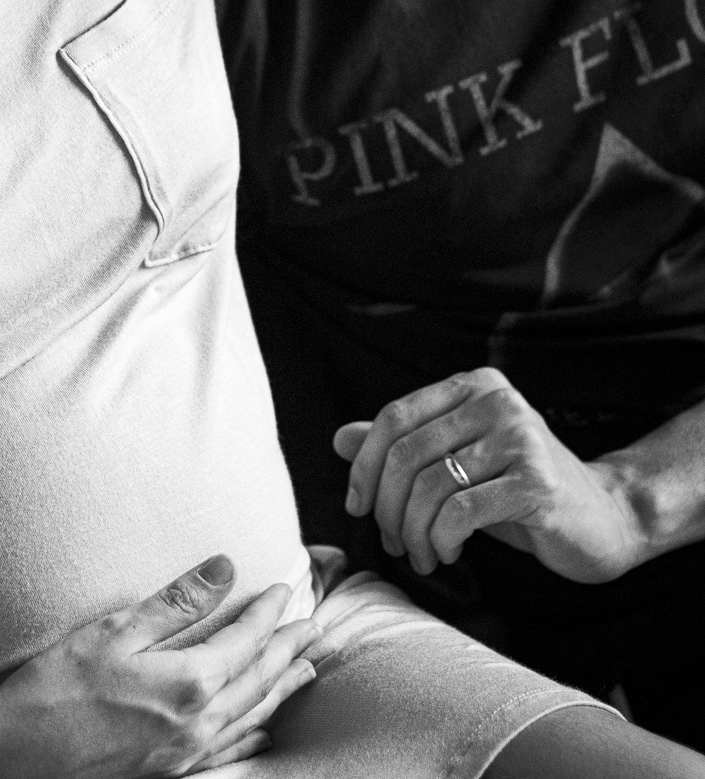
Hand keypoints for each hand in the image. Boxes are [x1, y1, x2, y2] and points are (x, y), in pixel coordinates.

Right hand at [0, 554, 318, 777]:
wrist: (10, 760)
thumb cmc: (55, 689)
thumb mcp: (115, 630)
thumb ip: (176, 601)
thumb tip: (226, 567)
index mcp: (189, 683)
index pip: (247, 640)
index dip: (268, 612)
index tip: (285, 588)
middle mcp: (198, 724)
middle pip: (259, 680)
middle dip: (289, 650)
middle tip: (314, 627)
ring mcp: (185, 755)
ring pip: (251, 718)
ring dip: (281, 689)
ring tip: (305, 670)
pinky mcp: (168, 774)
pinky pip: (229, 752)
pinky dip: (254, 733)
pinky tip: (261, 728)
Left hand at [334, 368, 644, 583]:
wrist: (602, 518)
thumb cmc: (519, 489)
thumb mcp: (458, 462)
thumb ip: (403, 445)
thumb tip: (338, 438)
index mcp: (474, 385)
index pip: (395, 416)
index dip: (364, 465)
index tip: (356, 506)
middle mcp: (497, 401)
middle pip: (407, 453)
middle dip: (386, 507)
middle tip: (392, 541)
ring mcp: (520, 438)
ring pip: (430, 487)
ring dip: (413, 532)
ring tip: (421, 555)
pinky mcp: (536, 482)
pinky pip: (461, 513)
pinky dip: (442, 540)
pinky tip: (449, 553)